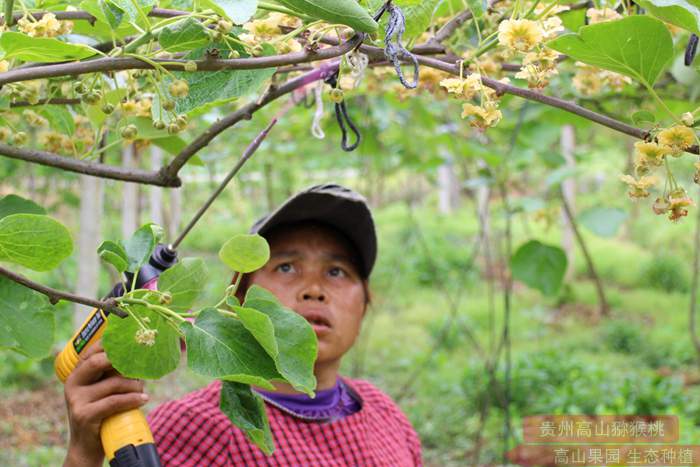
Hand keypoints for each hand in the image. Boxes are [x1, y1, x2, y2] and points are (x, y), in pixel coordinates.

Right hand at [62, 341, 147, 466]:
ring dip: (134, 385)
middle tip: (140, 367)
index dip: (113, 344)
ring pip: (113, 383)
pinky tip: (143, 399)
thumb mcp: (101, 390)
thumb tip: (139, 354)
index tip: (133, 344)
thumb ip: (111, 373)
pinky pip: (114, 401)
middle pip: (99, 361)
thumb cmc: (101, 412)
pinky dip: (133, 399)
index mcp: (76, 373)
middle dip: (124, 362)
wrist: (87, 445)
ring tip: (142, 389)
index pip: (93, 350)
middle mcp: (73, 383)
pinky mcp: (84, 415)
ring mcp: (77, 400)